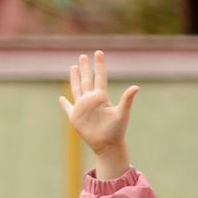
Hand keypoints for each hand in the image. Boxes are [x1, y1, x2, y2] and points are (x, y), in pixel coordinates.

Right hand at [60, 51, 138, 180]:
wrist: (108, 145)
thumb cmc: (117, 130)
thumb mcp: (122, 113)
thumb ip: (127, 100)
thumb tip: (136, 87)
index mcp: (101, 97)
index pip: (100, 77)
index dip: (99, 65)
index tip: (98, 52)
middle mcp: (91, 100)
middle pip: (86, 80)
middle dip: (85, 68)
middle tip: (83, 56)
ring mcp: (82, 107)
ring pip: (77, 89)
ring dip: (74, 78)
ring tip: (74, 67)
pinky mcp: (75, 117)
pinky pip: (68, 107)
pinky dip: (64, 102)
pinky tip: (61, 97)